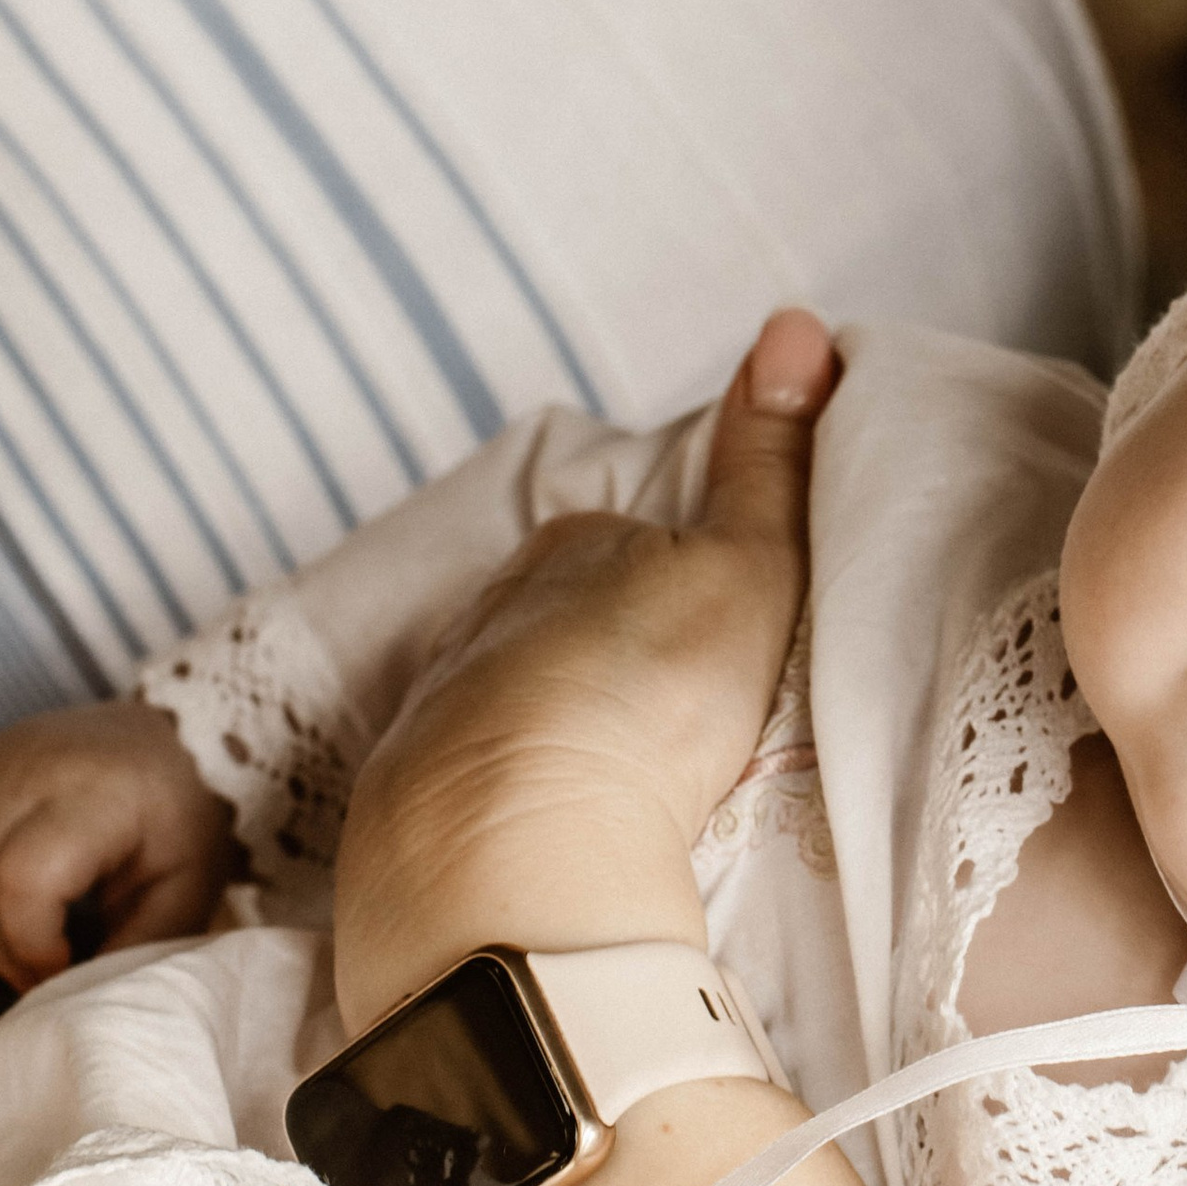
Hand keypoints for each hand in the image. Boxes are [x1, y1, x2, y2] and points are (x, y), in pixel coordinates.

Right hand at [0, 699, 232, 989]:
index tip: (63, 969)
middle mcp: (34, 767)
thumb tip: (75, 1004)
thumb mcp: (186, 889)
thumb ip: (136, 949)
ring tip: (16, 945)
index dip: (29, 942)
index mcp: (99, 794)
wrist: (180, 739)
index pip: (24, 878)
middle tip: (39, 972)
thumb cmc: (187, 821)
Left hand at [334, 310, 837, 1030]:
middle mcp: (476, 621)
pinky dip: (495, 826)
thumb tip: (796, 321)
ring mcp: (425, 724)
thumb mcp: (746, 570)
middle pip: (553, 636)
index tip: (719, 665)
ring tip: (609, 817)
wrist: (512, 858)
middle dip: (599, 675)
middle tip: (673, 748)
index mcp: (561, 551)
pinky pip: (455, 810)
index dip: (678, 603)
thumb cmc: (644, 703)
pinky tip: (540, 864)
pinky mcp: (390, 825)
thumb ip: (770, 461)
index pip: (625, 553)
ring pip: (497, 721)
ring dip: (544, 754)